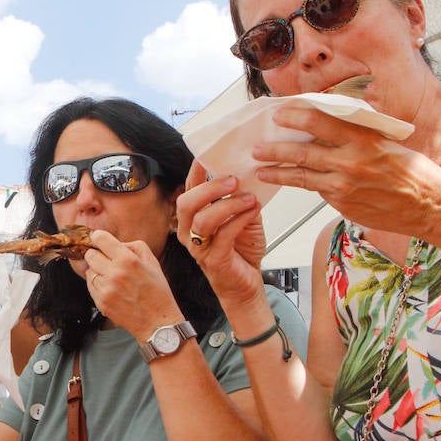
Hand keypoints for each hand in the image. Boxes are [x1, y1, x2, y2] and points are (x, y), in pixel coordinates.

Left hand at [78, 229, 181, 341]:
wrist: (157, 322)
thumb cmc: (157, 290)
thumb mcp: (152, 261)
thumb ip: (133, 246)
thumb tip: (114, 243)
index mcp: (128, 260)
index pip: (100, 239)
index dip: (98, 237)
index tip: (98, 239)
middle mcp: (115, 273)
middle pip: (90, 255)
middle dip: (97, 255)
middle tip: (107, 261)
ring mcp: (106, 289)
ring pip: (89, 271)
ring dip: (97, 272)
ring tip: (113, 278)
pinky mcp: (101, 302)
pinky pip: (90, 286)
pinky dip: (98, 285)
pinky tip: (112, 289)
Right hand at [176, 165, 266, 306]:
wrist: (246, 284)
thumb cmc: (240, 251)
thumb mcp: (241, 217)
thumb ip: (239, 198)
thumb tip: (247, 173)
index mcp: (192, 218)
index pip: (189, 189)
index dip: (195, 172)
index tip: (207, 156)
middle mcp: (188, 232)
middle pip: (187, 203)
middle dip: (210, 188)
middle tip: (233, 180)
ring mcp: (199, 248)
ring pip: (203, 220)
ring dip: (228, 205)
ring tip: (249, 198)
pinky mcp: (214, 261)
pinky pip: (223, 236)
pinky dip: (240, 220)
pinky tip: (253, 212)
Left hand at [255, 107, 440, 239]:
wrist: (427, 205)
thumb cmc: (410, 171)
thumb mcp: (385, 142)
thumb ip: (356, 133)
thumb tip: (325, 122)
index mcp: (363, 138)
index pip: (320, 121)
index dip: (295, 116)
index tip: (279, 114)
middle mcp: (351, 161)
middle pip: (303, 150)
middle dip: (275, 148)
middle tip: (257, 146)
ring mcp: (344, 184)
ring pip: (301, 175)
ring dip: (276, 170)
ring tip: (260, 167)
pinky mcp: (341, 203)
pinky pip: (314, 189)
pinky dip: (296, 183)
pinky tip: (280, 180)